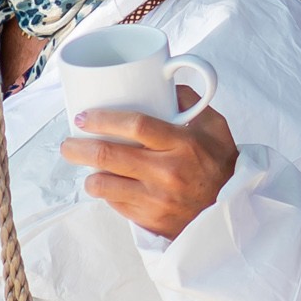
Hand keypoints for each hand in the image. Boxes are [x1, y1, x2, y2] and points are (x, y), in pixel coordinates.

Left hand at [62, 93, 239, 240]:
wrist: (232, 213)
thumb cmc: (221, 165)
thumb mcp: (215, 127)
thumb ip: (190, 101)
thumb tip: (164, 80)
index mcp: (183, 144)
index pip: (136, 125)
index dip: (103, 119)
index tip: (84, 117)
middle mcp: (167, 173)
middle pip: (108, 156)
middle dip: (77, 148)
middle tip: (68, 144)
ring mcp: (156, 200)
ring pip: (103, 185)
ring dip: (89, 176)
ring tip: (88, 168)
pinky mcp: (150, 220)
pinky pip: (114, 204)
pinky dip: (107, 194)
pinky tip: (111, 186)